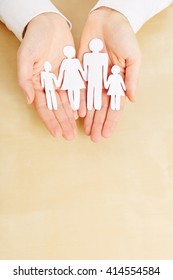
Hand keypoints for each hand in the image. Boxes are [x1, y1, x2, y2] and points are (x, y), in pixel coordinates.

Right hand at [17, 13, 76, 139]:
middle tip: (70, 136)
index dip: (50, 121)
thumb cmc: (34, 39)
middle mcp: (49, 85)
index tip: (57, 134)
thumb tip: (29, 100)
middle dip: (63, 123)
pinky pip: (78, 90)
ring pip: (68, 102)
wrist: (49, 23)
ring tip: (78, 130)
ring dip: (72, 117)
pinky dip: (81, 102)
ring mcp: (61, 81)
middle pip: (57, 108)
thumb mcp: (26, 57)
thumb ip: (25, 80)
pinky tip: (85, 113)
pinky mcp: (72, 74)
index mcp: (37, 84)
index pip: (44, 107)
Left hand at [78, 8, 140, 141]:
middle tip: (94, 139)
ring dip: (88, 118)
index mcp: (119, 81)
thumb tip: (132, 100)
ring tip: (85, 132)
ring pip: (90, 103)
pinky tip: (77, 114)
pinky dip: (78, 102)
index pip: (115, 106)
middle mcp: (106, 83)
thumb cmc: (124, 36)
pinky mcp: (82, 71)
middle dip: (98, 124)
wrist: (108, 19)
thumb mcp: (133, 57)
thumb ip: (131, 79)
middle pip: (101, 109)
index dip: (111, 121)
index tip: (106, 134)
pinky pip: (80, 90)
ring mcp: (93, 78)